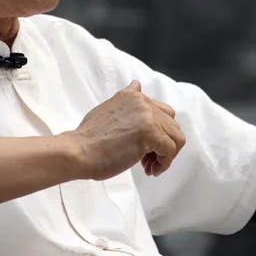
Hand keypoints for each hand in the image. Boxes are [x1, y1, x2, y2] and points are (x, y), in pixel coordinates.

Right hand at [63, 80, 185, 180]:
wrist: (79, 151)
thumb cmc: (88, 138)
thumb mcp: (107, 109)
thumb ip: (125, 100)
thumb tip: (137, 85)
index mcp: (132, 96)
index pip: (161, 112)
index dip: (158, 132)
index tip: (145, 147)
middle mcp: (143, 102)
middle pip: (172, 124)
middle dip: (164, 144)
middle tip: (147, 160)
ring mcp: (148, 117)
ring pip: (176, 137)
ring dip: (166, 155)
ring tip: (150, 166)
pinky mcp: (151, 134)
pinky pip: (170, 150)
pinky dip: (164, 163)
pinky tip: (150, 170)